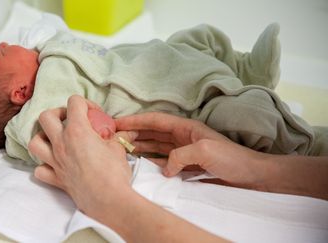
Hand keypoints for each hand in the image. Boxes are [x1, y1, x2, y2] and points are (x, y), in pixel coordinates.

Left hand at [28, 95, 136, 213]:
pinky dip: (44, 165)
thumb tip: (128, 132)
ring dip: (43, 137)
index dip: (86, 104)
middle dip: (58, 114)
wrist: (108, 200)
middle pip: (46, 117)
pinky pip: (39, 170)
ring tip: (56, 139)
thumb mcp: (119, 149)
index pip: (74, 103)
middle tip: (71, 120)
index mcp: (77, 131)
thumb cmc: (114, 173)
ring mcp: (55, 162)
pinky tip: (55, 164)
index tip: (95, 114)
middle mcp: (61, 144)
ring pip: (35, 142)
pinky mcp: (56, 179)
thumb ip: (119, 137)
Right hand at [116, 112, 266, 189]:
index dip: (136, 120)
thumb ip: (179, 155)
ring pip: (156, 146)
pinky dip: (151, 161)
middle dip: (134, 133)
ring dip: (140, 146)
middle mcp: (182, 137)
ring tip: (123, 149)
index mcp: (186, 127)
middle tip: (115, 138)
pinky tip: (142, 164)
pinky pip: (164, 160)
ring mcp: (184, 151)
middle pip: (152, 132)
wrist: (252, 175)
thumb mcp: (204, 151)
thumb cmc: (232, 158)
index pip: (155, 120)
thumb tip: (163, 167)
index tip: (118, 122)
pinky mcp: (187, 165)